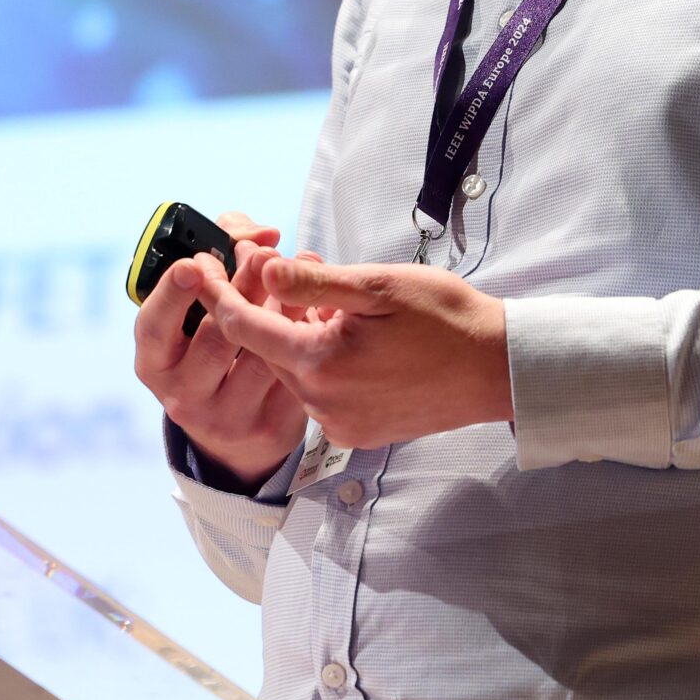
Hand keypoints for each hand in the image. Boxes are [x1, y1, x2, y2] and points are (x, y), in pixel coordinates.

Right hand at [131, 212, 320, 488]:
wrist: (237, 428)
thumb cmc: (214, 345)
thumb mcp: (201, 307)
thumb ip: (223, 253)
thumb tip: (262, 233)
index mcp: (156, 360)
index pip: (155, 327)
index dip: (173, 294)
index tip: (195, 264)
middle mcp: (183, 393)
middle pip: (216, 336)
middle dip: (242, 288)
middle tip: (264, 254)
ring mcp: (225, 416)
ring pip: (261, 355)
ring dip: (282, 309)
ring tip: (298, 276)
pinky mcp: (267, 427)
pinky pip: (292, 376)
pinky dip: (307, 339)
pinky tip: (318, 310)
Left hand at [201, 256, 512, 448]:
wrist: (498, 369)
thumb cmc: (446, 319)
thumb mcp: (377, 286)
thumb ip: (313, 282)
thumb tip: (263, 269)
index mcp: (319, 365)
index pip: (245, 328)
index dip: (218, 293)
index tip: (201, 267)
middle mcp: (322, 404)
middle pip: (271, 350)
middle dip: (273, 309)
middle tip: (290, 270)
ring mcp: (341, 424)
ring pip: (298, 370)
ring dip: (304, 336)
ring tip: (340, 304)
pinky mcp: (361, 432)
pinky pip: (324, 392)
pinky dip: (327, 362)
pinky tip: (357, 338)